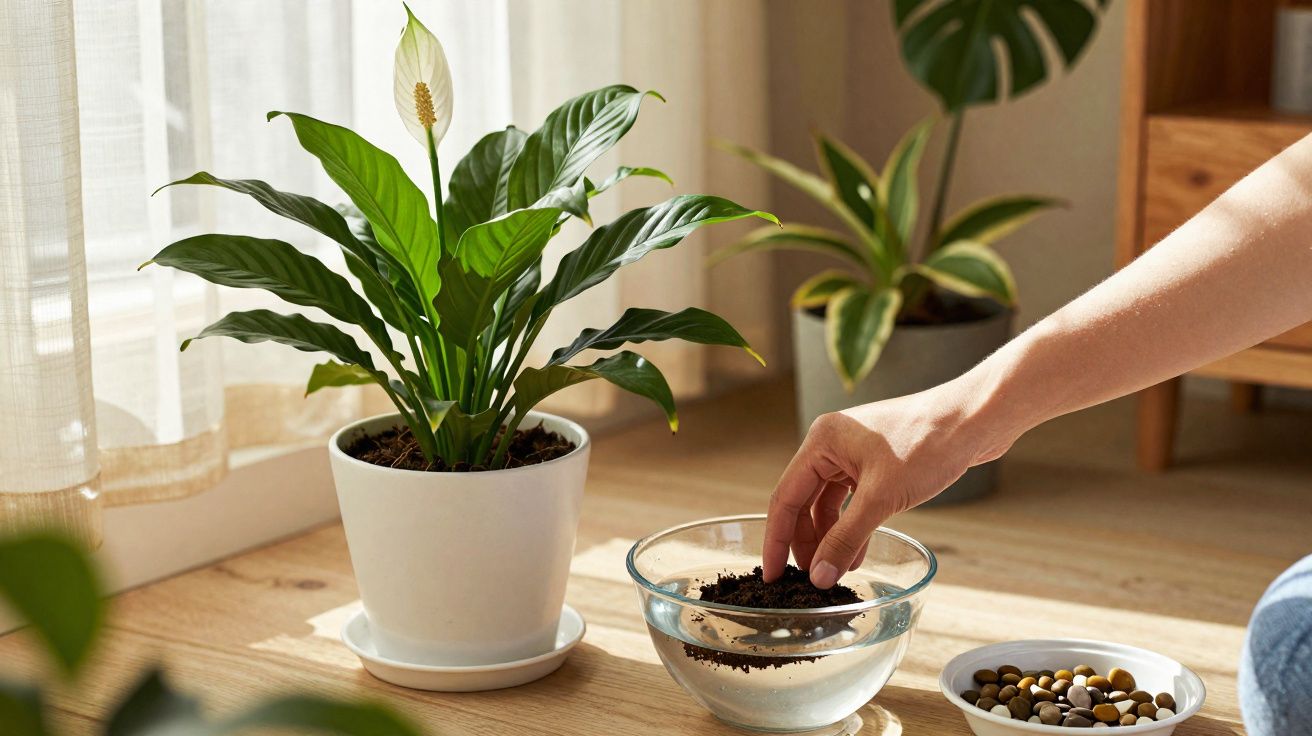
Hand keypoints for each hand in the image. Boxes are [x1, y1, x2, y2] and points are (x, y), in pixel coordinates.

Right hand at [763, 377, 1012, 587]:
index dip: (777, 538)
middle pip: (804, 502)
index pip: (785, 497)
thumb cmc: (929, 444)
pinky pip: (851, 500)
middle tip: (808, 579)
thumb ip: (846, 538)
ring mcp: (854, 452)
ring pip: (828, 504)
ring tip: (836, 570)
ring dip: (831, 537)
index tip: (771, 573)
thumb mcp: (882, 498)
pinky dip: (852, 526)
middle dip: (807, 541)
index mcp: (821, 441)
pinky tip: (858, 551)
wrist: (977, 419)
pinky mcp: (876, 462)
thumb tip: (819, 576)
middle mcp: (832, 443)